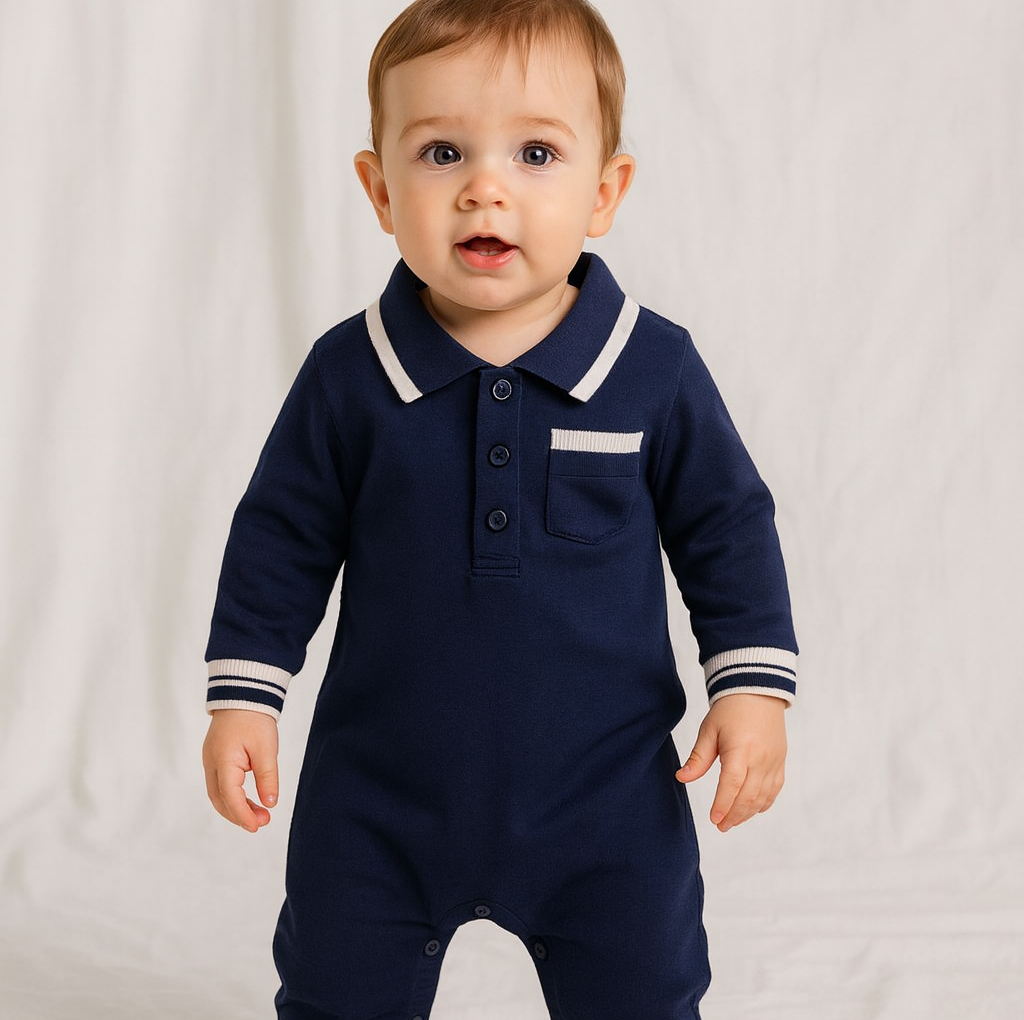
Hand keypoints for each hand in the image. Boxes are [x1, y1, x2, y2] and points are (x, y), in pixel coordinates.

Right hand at [202, 709, 279, 831]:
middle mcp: (211, 764)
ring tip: (259, 815)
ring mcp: (210, 761)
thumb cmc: (254, 718)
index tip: (257, 826)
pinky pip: (220, 784)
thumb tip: (270, 803)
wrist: (243, 695)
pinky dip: (233, 797)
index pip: (230, 796)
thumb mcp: (266, 749)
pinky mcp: (215, 758)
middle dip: (239, 815)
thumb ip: (268, 777)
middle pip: (220, 800)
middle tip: (262, 822)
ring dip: (236, 808)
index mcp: (222, 761)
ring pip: (218, 794)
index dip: (243, 815)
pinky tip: (249, 800)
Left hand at [675, 694, 787, 831]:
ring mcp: (773, 762)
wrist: (757, 692)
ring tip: (731, 822)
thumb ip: (698, 757)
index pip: (732, 784)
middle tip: (720, 826)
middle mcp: (761, 758)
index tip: (714, 819)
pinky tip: (751, 810)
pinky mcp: (780, 762)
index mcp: (740, 749)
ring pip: (763, 797)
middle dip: (733, 815)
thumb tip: (681, 778)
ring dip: (747, 813)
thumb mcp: (709, 730)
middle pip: (749, 796)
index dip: (723, 804)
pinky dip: (763, 803)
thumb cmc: (730, 710)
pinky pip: (774, 790)